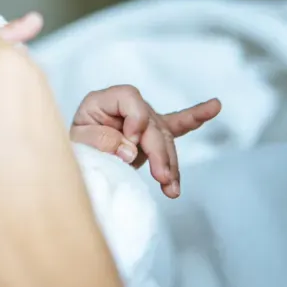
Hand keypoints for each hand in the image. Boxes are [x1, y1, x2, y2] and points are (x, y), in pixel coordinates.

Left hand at [71, 85, 220, 197]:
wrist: (74, 159)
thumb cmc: (72, 147)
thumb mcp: (76, 143)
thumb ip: (99, 141)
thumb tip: (129, 149)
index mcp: (102, 101)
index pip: (129, 97)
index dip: (135, 119)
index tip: (130, 144)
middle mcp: (125, 106)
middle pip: (151, 121)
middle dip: (159, 151)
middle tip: (162, 178)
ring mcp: (142, 119)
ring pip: (164, 137)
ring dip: (170, 163)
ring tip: (172, 188)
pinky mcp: (153, 134)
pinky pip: (177, 125)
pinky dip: (195, 118)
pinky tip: (215, 107)